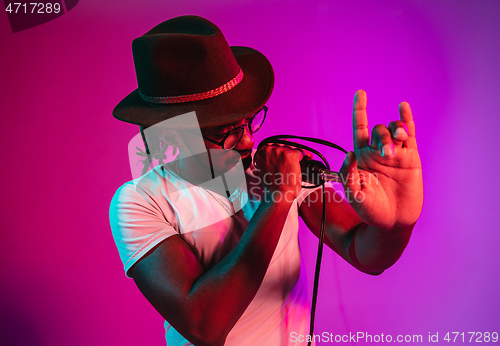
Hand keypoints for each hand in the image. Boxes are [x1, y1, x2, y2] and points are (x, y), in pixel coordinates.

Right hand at [254, 142, 311, 199]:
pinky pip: (301, 151)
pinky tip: (307, 157)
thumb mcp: (261, 172)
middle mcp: (270, 149)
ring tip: (302, 156)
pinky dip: (305, 154)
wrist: (278, 194)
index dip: (278, 147)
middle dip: (288, 149)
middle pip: (282, 143)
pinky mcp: (291, 155)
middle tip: (292, 156)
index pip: (270, 144)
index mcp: (261, 153)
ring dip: (297, 150)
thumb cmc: (271, 187)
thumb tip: (270, 162)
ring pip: (292, 146)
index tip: (282, 152)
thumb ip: (265, 163)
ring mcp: (280, 151)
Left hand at [339, 90, 422, 229]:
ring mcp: (395, 154)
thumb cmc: (369, 209)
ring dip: (394, 131)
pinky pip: (410, 134)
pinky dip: (407, 120)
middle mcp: (377, 152)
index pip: (358, 128)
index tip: (360, 93)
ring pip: (394, 130)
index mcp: (361, 157)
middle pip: (378, 130)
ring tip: (397, 144)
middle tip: (387, 155)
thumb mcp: (353, 193)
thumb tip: (350, 153)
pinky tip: (403, 107)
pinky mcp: (411, 158)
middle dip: (382, 136)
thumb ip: (348, 174)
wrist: (392, 221)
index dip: (359, 110)